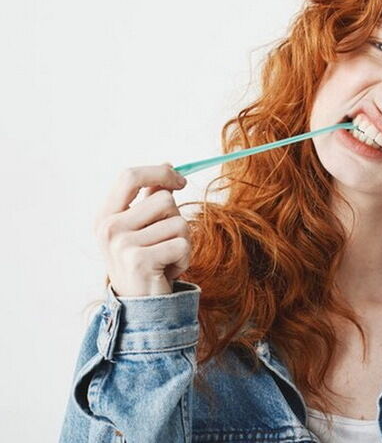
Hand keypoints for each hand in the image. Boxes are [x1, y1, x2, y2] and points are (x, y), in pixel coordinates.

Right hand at [94, 162, 190, 296]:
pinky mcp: (139, 261)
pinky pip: (182, 244)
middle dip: (177, 218)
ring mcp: (121, 244)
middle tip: (166, 242)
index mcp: (106, 215)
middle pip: (164, 199)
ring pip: (179, 222)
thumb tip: (168, 165)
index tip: (181, 181)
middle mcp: (108, 227)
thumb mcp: (144, 227)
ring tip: (167, 257)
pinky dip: (185, 257)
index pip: (130, 176)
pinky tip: (169, 270)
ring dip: (184, 241)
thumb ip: (151, 197)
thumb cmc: (147, 261)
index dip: (160, 173)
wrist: (140, 306)